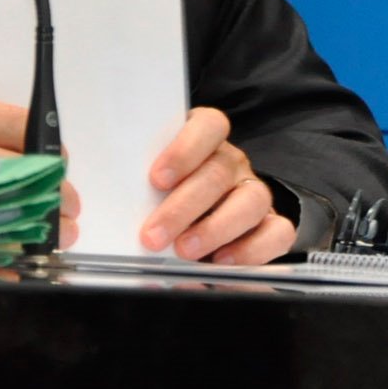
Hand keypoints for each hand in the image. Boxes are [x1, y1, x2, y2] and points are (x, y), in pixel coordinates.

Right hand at [0, 92, 82, 245]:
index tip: (58, 181)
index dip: (51, 162)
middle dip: (49, 204)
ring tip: (34, 247)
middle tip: (59, 222)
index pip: (31, 130)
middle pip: (28, 176)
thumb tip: (35, 168)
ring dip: (26, 236)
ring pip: (5, 215)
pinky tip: (0, 267)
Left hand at [138, 107, 294, 262]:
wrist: (189, 223)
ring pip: (251, 201)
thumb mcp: (142, 185)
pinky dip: (252, 249)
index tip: (156, 179)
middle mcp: (232, 163)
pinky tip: (221, 262)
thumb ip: (133, 189)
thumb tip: (109, 211)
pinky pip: (278, 233)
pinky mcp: (270, 224)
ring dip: (215, 229)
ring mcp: (252, 192)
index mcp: (203, 140)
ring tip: (184, 251)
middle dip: (184, 207)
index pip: (208, 126)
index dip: (184, 150)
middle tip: (154, 235)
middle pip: (220, 173)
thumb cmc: (158, 198)